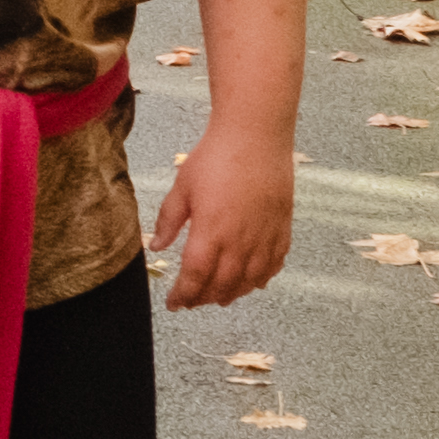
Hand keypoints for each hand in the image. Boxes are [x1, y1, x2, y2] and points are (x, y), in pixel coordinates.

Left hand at [152, 114, 293, 311]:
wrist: (255, 135)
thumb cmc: (215, 156)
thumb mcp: (182, 187)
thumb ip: (168, 220)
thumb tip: (156, 246)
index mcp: (210, 232)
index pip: (195, 278)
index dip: (183, 295)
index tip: (174, 303)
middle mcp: (240, 241)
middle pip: (222, 286)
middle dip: (204, 299)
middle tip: (192, 301)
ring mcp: (264, 237)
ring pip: (249, 281)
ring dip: (232, 294)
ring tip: (218, 297)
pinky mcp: (282, 229)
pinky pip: (273, 265)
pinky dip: (261, 279)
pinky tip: (251, 281)